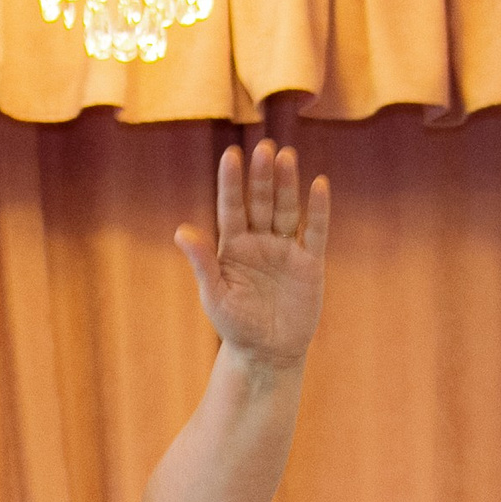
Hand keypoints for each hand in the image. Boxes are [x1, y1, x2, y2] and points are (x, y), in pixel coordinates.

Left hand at [175, 140, 331, 369]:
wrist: (267, 353)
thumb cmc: (235, 326)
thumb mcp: (215, 296)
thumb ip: (201, 263)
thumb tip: (181, 232)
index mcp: (233, 247)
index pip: (231, 208)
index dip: (231, 183)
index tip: (230, 155)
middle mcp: (259, 241)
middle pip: (261, 202)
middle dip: (261, 176)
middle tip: (263, 148)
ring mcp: (285, 249)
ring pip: (286, 210)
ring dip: (286, 184)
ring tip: (286, 155)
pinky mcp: (309, 263)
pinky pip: (314, 232)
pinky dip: (317, 210)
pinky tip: (318, 184)